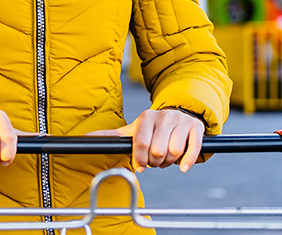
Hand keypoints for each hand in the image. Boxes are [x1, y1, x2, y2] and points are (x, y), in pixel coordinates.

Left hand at [88, 109, 204, 172]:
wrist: (179, 114)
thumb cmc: (153, 128)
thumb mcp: (132, 130)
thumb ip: (111, 136)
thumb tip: (85, 138)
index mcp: (146, 117)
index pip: (141, 143)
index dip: (140, 159)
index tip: (141, 166)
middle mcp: (164, 117)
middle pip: (157, 150)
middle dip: (155, 162)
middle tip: (155, 161)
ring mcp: (181, 121)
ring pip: (174, 151)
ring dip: (170, 162)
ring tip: (167, 159)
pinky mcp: (196, 128)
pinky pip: (193, 149)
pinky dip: (187, 161)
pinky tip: (182, 166)